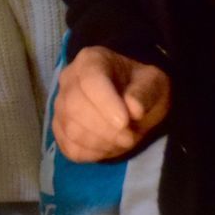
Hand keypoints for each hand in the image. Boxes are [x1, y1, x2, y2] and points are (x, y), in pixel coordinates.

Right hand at [51, 47, 169, 161]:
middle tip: (130, 137)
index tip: (125, 122)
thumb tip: (133, 108)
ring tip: (122, 141)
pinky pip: (68, 147)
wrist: (133, 102)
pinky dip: (90, 153)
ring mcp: (60, 105)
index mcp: (91, 60)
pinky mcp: (60, 128)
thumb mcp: (154, 83)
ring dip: (101, 143)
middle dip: (105, 129)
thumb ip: (145, 92)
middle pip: (75, 107)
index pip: (90, 81)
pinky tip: (107, 147)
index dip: (106, 104)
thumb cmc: (142, 88)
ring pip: (71, 129)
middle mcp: (68, 79)